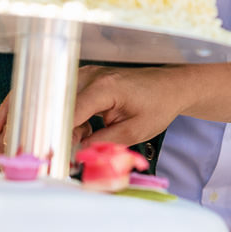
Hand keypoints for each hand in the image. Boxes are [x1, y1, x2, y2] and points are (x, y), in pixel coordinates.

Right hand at [71, 65, 190, 147]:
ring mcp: (88, 75)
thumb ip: (104, 143)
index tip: (60, 156)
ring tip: (88, 136)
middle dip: (64, 132)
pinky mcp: (87, 79)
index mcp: (104, 87)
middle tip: (76, 149)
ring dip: (69, 125)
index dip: (62, 136)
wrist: (170, 87)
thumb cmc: (158, 105)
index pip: (70, 113)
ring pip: (63, 105)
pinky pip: (70, 101)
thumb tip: (79, 152)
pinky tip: (89, 128)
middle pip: (62, 107)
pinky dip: (74, 118)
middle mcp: (91, 76)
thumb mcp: (135, 132)